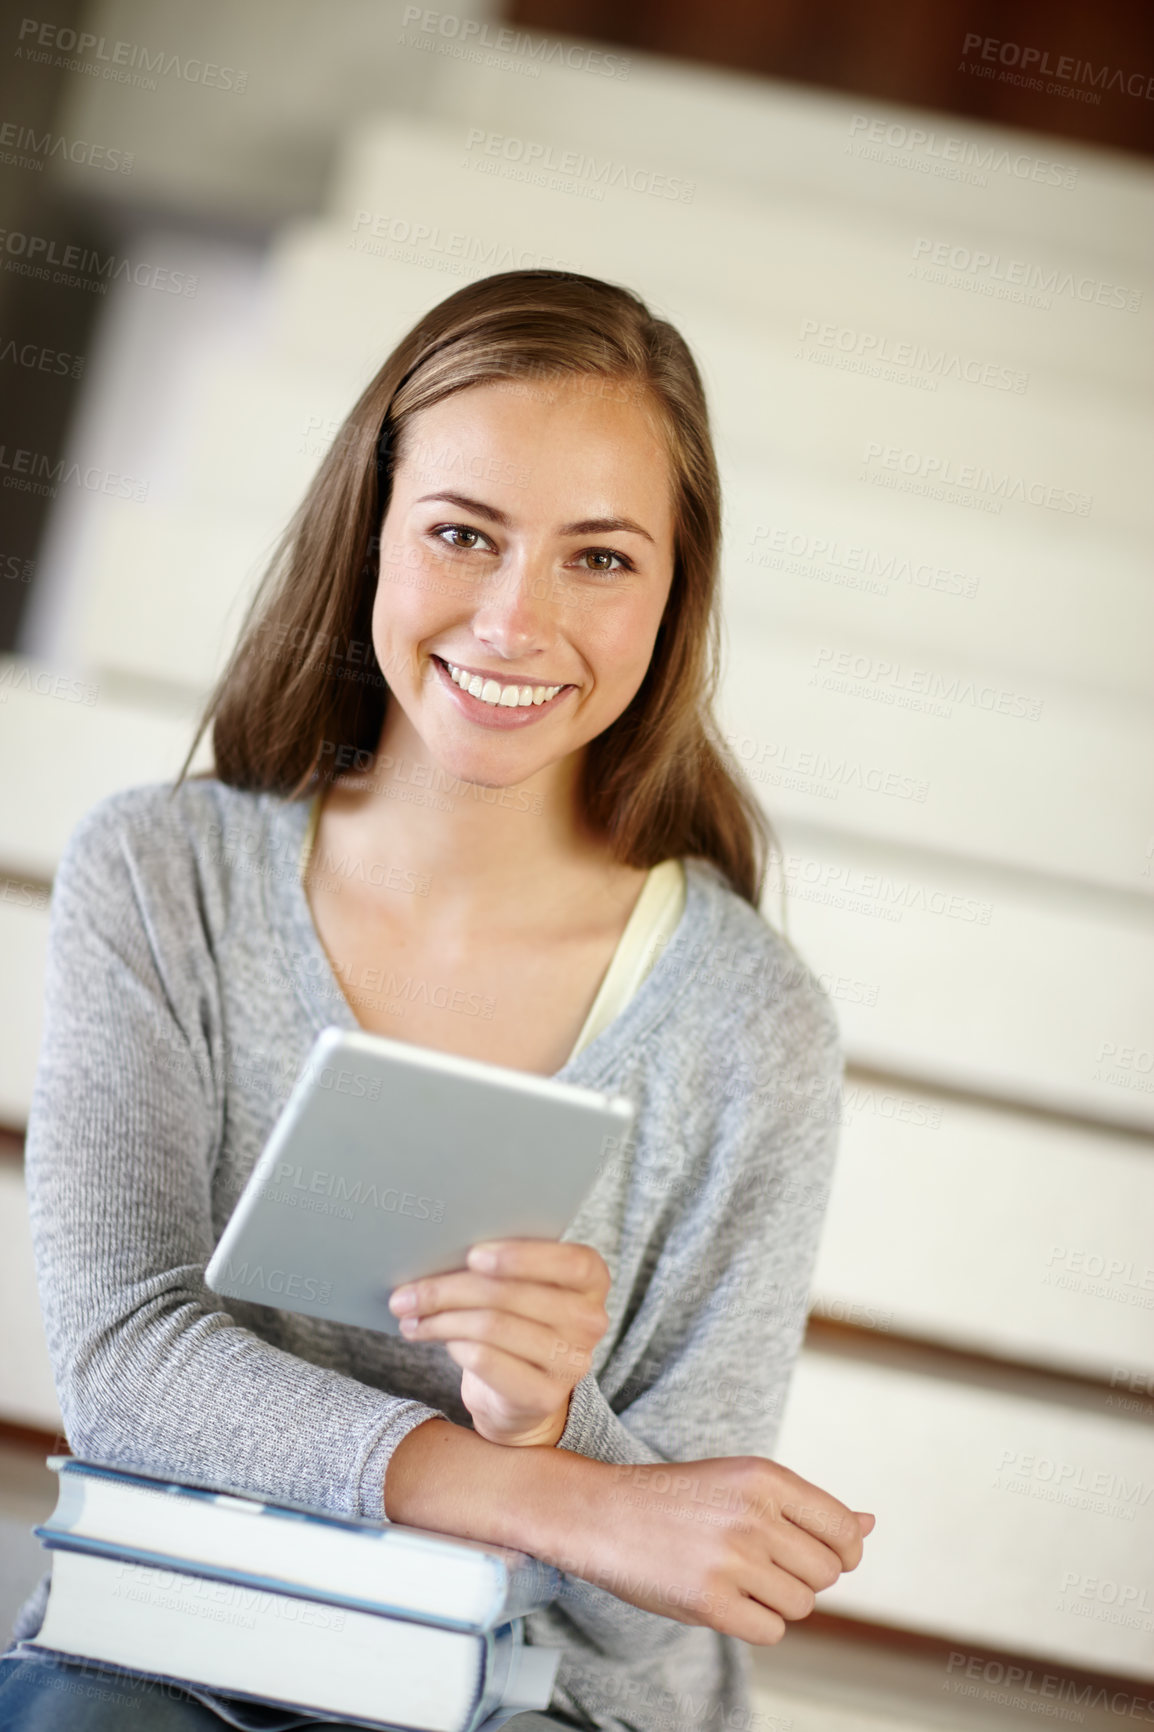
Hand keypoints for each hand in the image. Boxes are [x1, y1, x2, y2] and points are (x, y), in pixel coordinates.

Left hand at [387, 1238, 610, 1446]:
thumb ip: (500, 1263)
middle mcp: (591, 1320)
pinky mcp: (545, 1396)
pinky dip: (453, 1344)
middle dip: (448, 1290)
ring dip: (440, 1319)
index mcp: (591, 1279)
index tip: (473, 1255)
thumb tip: (437, 1248)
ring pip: (491, 1327)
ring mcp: (572, 1362)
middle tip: (406, 1293)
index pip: (569, 1262)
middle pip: (510, 1294)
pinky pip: (485, 1361)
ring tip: (410, 1315)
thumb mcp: (521, 1283)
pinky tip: (436, 1337)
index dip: (521, 1257)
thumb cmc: (516, 1318)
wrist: (521, 1391)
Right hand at [555, 1453, 874, 1644]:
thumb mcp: (744, 1482)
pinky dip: (756, 1623)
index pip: (844, 1530)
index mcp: (766, 1478)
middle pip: (826, 1573)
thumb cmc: (679, 1499)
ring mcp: (732, 1560)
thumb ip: (806, 1506)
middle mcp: (754, 1515)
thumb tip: (870, 1524)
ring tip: (740, 1578)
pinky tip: (726, 1599)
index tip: (823, 1555)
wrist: (603, 1514)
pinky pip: (771, 1631)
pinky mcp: (711, 1603)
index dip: (844, 1551)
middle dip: (804, 1576)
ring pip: (801, 1605)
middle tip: (764, 1564)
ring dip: (778, 1601)